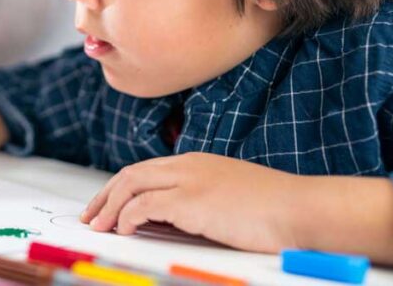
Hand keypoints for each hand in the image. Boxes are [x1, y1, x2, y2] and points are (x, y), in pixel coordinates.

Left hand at [81, 152, 302, 252]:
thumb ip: (200, 202)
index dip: (120, 188)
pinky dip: (127, 216)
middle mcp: (188, 166)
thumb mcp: (230, 198)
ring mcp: (189, 181)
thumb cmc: (276, 210)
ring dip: (109, 207)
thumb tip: (171, 221)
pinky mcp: (192, 201)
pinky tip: (122, 230)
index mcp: (196, 163)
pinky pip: (144, 205)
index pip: (146, 171)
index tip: (106, 207)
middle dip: (105, 195)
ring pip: (131, 184)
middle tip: (90, 216)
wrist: (302, 209)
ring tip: (98, 226)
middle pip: (131, 174)